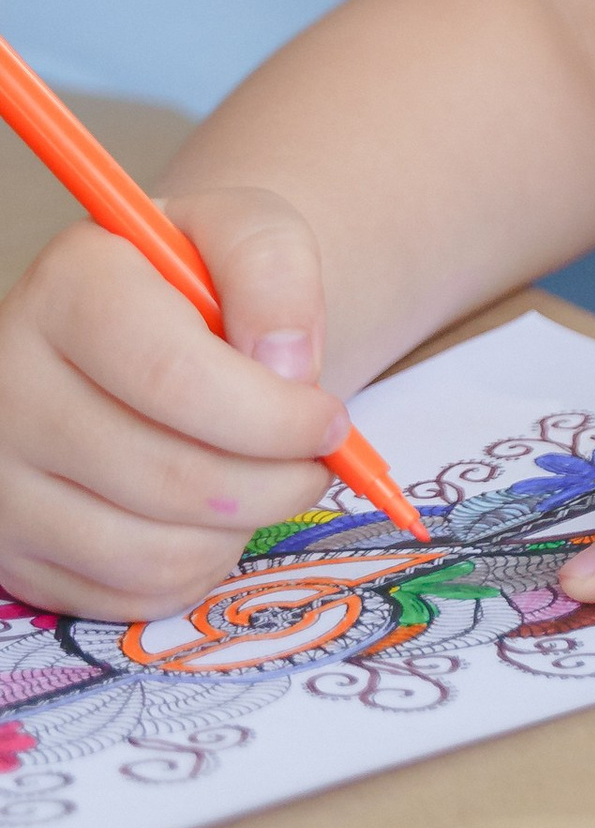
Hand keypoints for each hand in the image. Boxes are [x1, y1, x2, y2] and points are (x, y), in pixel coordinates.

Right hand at [0, 188, 354, 616]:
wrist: (147, 328)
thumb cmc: (202, 284)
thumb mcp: (247, 233)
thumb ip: (274, 270)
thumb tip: (287, 367)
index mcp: (67, 289)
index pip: (173, 378)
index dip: (271, 416)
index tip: (328, 419)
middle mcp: (8, 385)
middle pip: (168, 477)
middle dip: (274, 481)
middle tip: (313, 460)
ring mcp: (0, 479)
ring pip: (150, 551)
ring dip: (240, 529)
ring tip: (265, 480)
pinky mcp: (13, 552)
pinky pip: (132, 594)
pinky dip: (199, 566)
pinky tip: (214, 514)